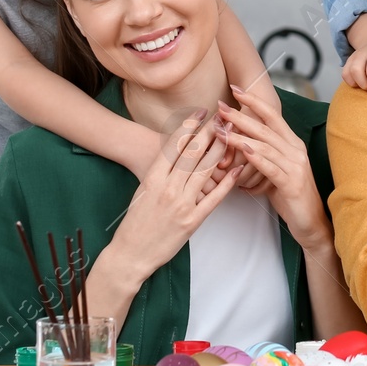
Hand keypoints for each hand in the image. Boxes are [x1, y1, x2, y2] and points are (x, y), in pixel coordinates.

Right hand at [113, 109, 239, 269]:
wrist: (130, 254)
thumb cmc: (135, 222)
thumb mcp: (143, 191)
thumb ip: (160, 173)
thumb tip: (176, 153)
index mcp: (153, 178)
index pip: (174, 145)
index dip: (189, 126)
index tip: (200, 112)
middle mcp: (168, 188)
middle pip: (192, 153)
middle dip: (209, 132)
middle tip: (222, 116)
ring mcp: (181, 205)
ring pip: (205, 171)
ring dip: (221, 150)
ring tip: (232, 135)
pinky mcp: (192, 221)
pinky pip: (213, 199)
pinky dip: (226, 183)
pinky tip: (236, 170)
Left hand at [216, 83, 329, 248]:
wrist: (311, 223)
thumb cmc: (290, 196)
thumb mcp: (276, 170)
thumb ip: (263, 155)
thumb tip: (238, 143)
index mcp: (292, 144)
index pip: (272, 116)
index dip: (254, 102)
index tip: (235, 90)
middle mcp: (295, 150)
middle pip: (265, 127)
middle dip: (241, 115)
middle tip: (221, 106)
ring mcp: (295, 166)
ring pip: (265, 146)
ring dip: (241, 137)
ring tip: (221, 131)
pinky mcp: (292, 183)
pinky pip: (271, 168)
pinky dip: (256, 158)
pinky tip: (243, 152)